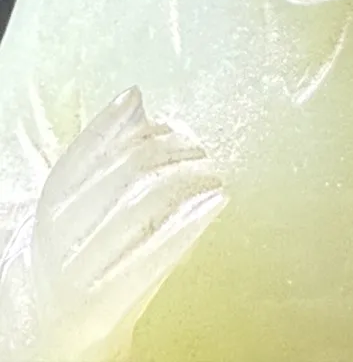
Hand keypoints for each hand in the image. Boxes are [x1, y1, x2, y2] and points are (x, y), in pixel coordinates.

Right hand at [30, 88, 225, 360]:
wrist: (58, 336)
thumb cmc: (86, 255)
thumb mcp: (88, 205)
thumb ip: (109, 157)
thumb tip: (134, 98)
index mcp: (52, 202)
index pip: (88, 150)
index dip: (128, 128)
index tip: (166, 120)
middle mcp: (58, 233)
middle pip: (122, 171)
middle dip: (170, 149)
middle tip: (200, 147)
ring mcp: (78, 270)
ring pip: (140, 205)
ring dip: (186, 178)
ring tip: (213, 171)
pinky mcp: (104, 303)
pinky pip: (154, 254)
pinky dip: (191, 222)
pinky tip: (217, 201)